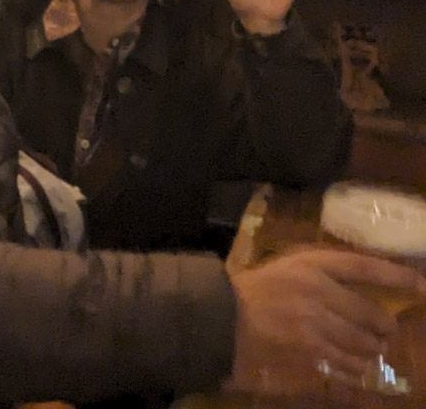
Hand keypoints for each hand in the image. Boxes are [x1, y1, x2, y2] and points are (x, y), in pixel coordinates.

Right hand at [227, 247, 425, 391]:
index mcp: (311, 264)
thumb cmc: (257, 289)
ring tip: (373, 348)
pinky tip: (357, 365)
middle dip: (383, 325)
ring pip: (363, 341)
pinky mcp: (309, 349)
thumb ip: (323, 274)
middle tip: (386, 329)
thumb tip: (363, 287)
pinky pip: (346, 361)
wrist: (224, 316)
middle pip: (371, 312)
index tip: (421, 284)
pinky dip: (357, 365)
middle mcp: (318, 291)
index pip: (364, 267)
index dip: (397, 275)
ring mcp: (315, 323)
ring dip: (372, 347)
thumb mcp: (290, 268)